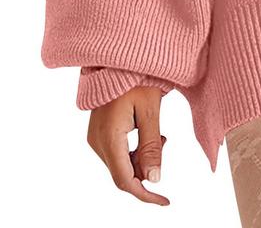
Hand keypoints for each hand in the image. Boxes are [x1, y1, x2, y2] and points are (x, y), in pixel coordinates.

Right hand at [87, 86, 168, 204]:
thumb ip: (151, 146)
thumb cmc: (137, 77)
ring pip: (120, 164)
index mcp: (109, 137)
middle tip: (164, 143)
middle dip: (146, 170)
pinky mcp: (98, 132)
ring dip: (142, 158)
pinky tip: (148, 134)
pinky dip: (134, 151)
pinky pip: (116, 152)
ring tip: (158, 134)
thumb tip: (154, 179)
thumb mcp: (151, 110)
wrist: (118, 59)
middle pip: (122, 173)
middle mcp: (97, 141)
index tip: (164, 200)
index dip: (145, 194)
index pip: (125, 180)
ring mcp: (95, 137)